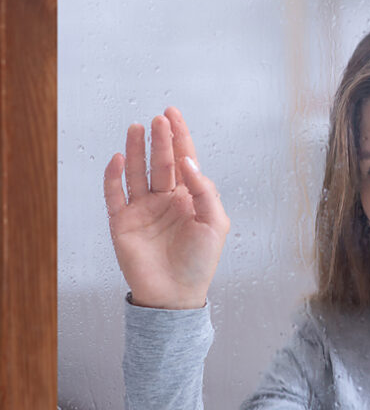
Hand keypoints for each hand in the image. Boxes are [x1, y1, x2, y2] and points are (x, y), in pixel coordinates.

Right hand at [103, 107, 229, 308]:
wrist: (175, 295)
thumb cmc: (200, 261)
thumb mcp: (215, 223)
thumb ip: (204, 191)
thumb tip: (189, 161)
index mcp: (189, 198)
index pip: (183, 160)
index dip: (179, 137)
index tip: (173, 114)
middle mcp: (165, 199)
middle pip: (161, 162)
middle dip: (161, 140)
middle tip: (159, 119)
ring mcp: (142, 210)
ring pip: (137, 172)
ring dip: (137, 150)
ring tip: (137, 128)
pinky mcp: (122, 222)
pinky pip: (114, 194)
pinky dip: (114, 176)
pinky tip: (119, 158)